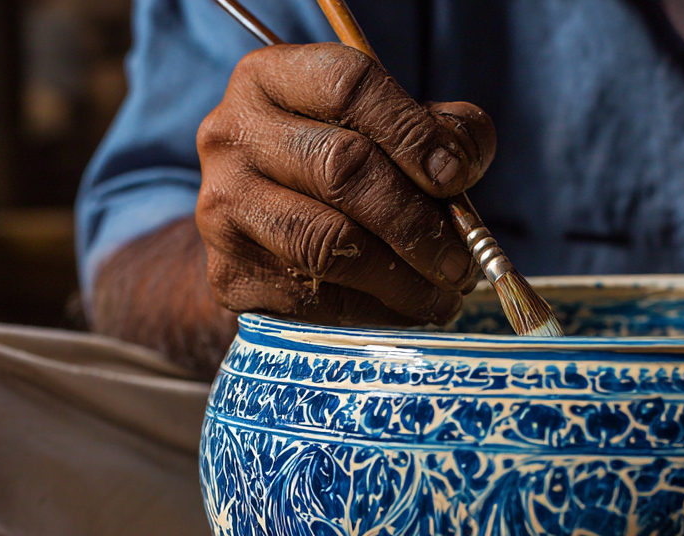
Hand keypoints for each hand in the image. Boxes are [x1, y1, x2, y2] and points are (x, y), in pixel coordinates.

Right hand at [196, 43, 495, 325]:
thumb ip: (436, 129)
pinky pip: (313, 296)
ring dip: (402, 278)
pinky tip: (402, 309)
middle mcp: (232, 134)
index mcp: (270, 78)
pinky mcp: (228, 272)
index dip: (412, 132)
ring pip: (328, 241)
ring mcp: (222, 205)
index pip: (349, 85)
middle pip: (342, 167)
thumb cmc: (333, 166)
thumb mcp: (381, 128)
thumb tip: (461, 162)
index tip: (457, 177)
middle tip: (461, 260)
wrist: (256, 233)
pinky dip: (372, 310)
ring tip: (443, 295)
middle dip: (417, 221)